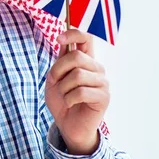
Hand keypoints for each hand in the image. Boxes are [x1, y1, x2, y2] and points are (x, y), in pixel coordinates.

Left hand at [45, 29, 108, 154]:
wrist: (67, 125)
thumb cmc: (61, 100)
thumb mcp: (55, 78)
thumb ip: (60, 60)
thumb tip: (63, 40)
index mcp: (85, 61)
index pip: (86, 39)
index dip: (73, 34)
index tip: (58, 38)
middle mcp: (97, 69)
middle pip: (77, 57)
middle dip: (58, 70)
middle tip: (55, 82)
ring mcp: (102, 82)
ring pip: (78, 75)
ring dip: (63, 88)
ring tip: (65, 96)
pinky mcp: (104, 97)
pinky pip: (81, 92)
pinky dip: (69, 99)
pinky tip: (71, 103)